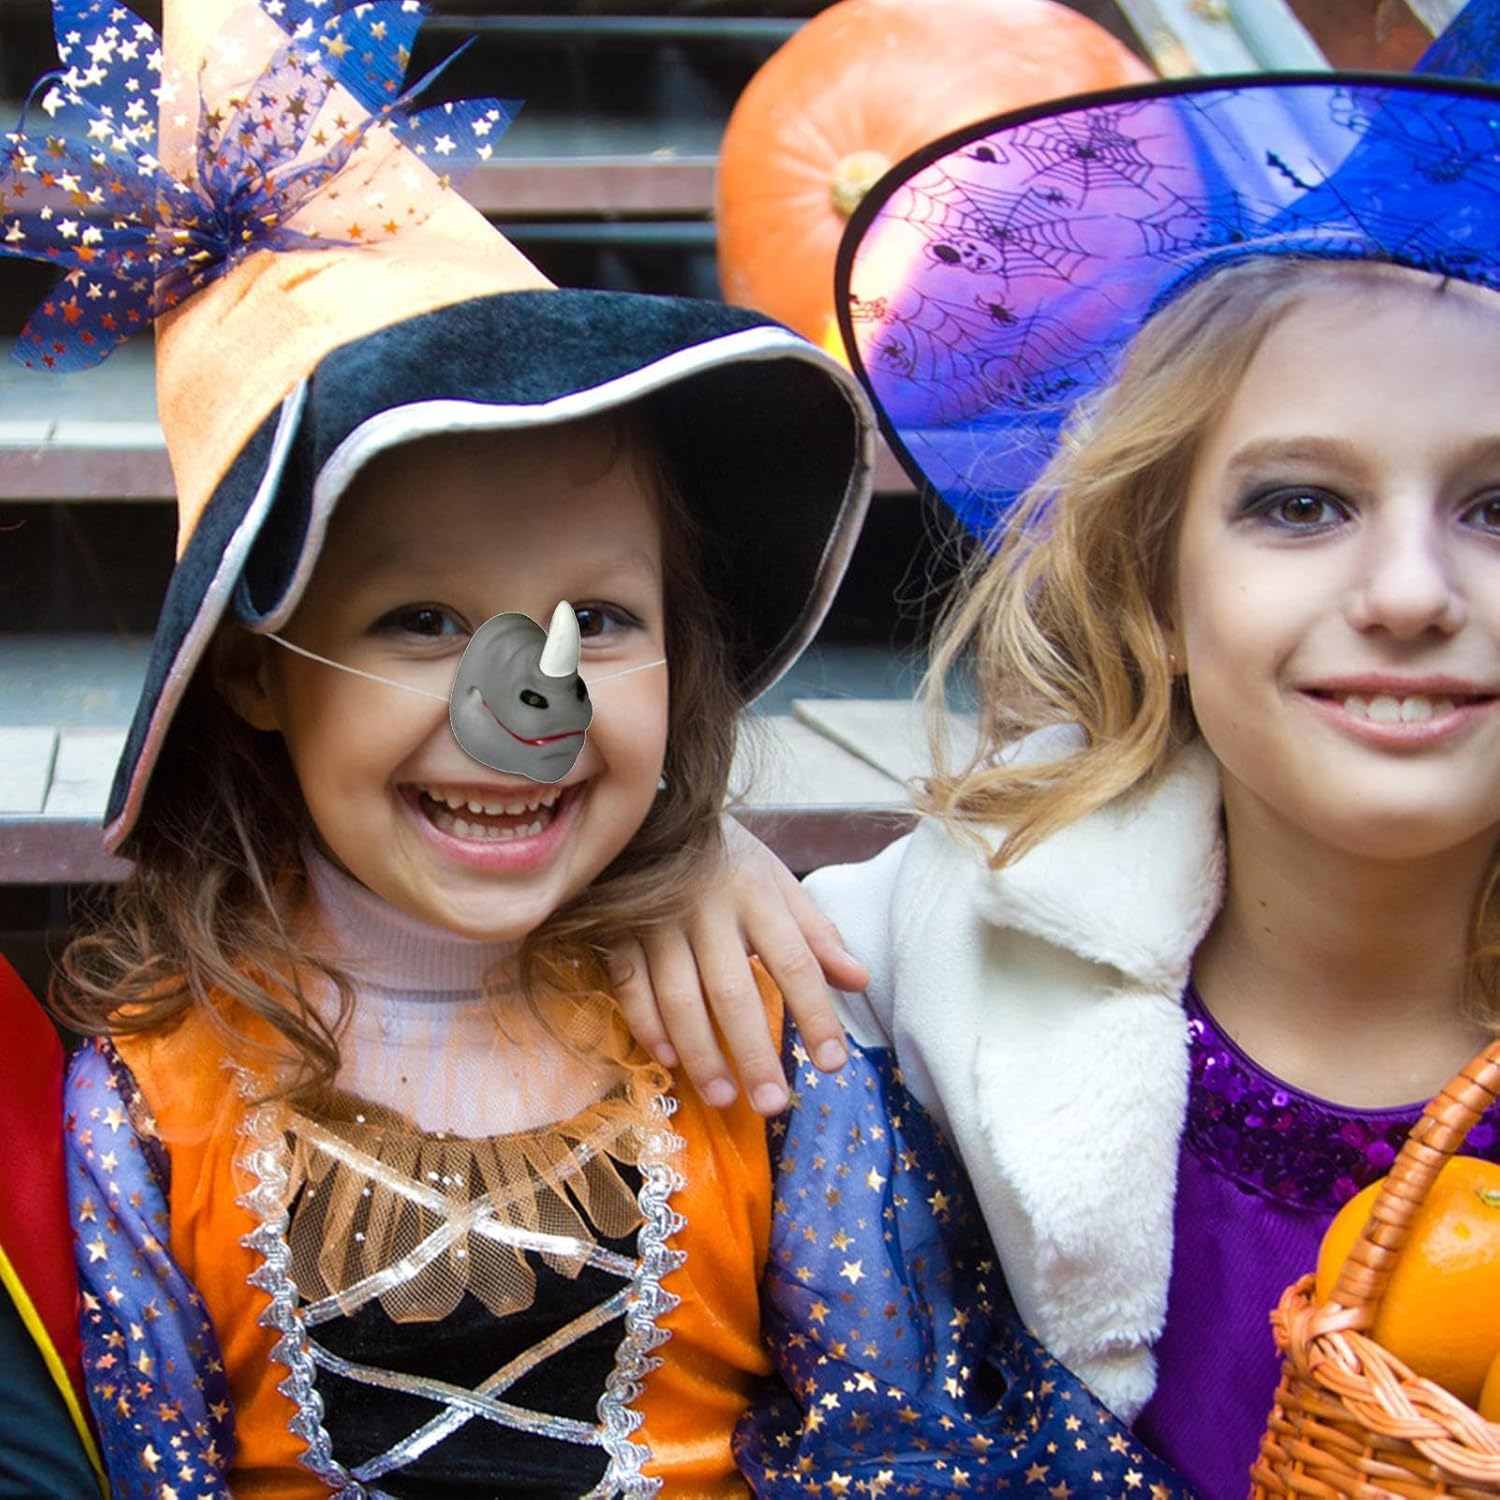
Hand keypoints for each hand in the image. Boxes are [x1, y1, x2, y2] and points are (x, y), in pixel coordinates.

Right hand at [610, 818, 868, 1114]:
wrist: (646, 812)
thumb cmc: (724, 854)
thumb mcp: (776, 879)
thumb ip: (816, 931)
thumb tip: (860, 981)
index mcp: (758, 892)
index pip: (795, 961)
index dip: (816, 1015)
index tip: (833, 1063)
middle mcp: (709, 907)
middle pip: (734, 991)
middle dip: (755, 1052)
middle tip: (773, 1104)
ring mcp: (658, 920)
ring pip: (680, 998)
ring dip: (702, 1053)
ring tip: (725, 1097)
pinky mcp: (619, 931)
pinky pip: (632, 987)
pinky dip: (649, 1027)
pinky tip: (671, 1061)